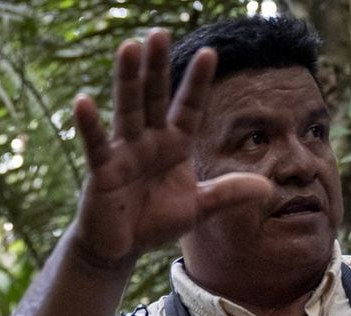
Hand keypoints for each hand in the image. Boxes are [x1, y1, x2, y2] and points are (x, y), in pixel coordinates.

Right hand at [70, 29, 269, 266]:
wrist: (121, 247)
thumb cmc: (156, 221)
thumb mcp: (199, 208)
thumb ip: (228, 193)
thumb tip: (268, 187)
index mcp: (173, 144)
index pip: (188, 107)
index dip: (197, 82)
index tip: (210, 52)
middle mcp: (148, 140)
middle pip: (154, 97)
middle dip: (157, 66)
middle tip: (159, 33)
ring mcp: (123, 151)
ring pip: (127, 110)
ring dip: (127, 79)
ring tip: (129, 47)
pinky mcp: (101, 170)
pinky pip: (95, 145)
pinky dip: (89, 125)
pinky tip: (82, 101)